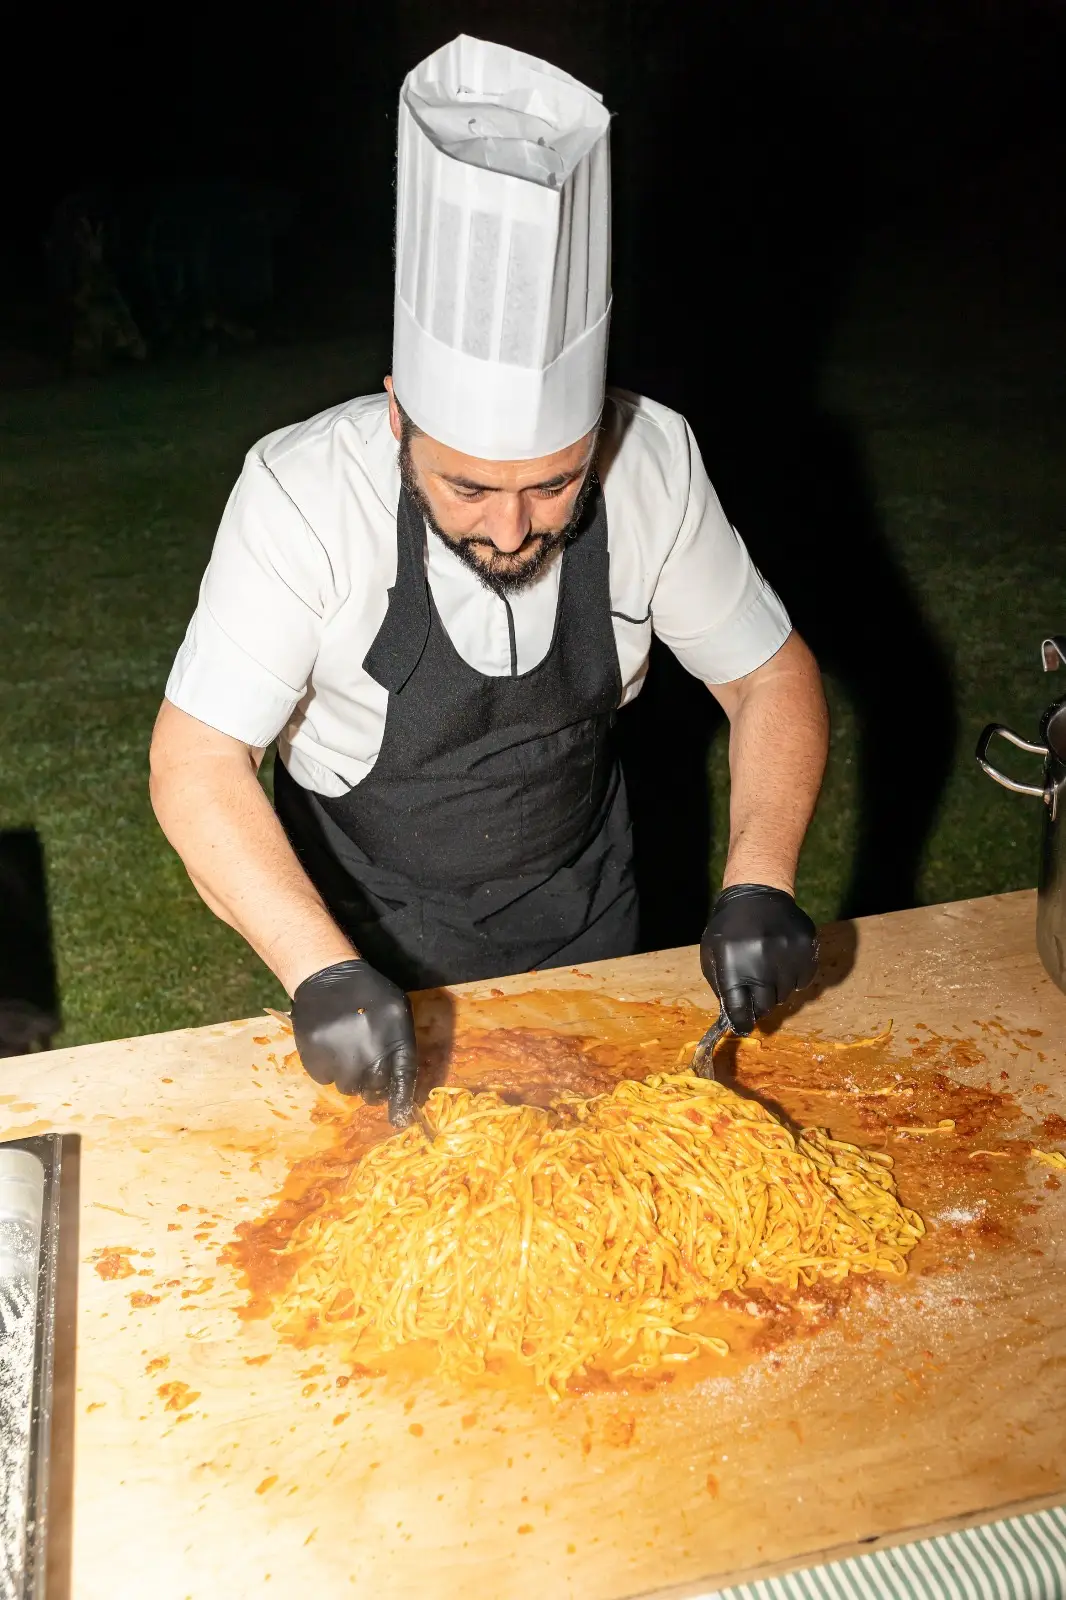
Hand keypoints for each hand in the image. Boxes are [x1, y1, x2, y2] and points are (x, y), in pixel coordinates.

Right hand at [291, 959, 417, 1125]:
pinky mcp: (315, 1059)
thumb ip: (401, 1044)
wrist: (326, 976)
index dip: (401, 1103)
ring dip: (349, 1076)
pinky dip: (327, 1068)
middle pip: (374, 1091)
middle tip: (365, 1064)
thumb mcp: (397, 1011)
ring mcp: (341, 1059)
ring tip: (345, 1050)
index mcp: (396, 1040)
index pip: (402, 1081)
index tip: (399, 1120)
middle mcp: (369, 1055)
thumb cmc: (368, 993)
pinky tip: (329, 1046)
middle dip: (372, 1084)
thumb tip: (399, 1081)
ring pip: (348, 1088)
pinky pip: (325, 1078)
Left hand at [700, 884, 817, 1034]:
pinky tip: (783, 960)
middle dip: (760, 1002)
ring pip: (786, 994)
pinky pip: (804, 980)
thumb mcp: (713, 954)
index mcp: (734, 966)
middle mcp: (762, 963)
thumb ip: (722, 986)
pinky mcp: (807, 948)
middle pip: (766, 1005)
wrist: (757, 894)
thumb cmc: (730, 928)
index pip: (740, 1010)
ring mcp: (788, 955)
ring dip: (777, 988)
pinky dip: (794, 977)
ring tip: (768, 967)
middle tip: (755, 990)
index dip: (742, 1022)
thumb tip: (734, 1016)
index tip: (743, 1025)